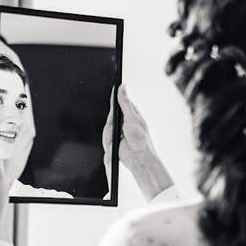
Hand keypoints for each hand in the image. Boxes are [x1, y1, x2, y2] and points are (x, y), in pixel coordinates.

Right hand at [102, 85, 173, 200]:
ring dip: (110, 133)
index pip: (120, 102)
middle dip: (111, 120)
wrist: (137, 158)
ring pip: (106, 127)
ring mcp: (117, 132)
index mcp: (131, 114)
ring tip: (120, 138)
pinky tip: (115, 144)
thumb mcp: (132, 117)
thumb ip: (124, 102)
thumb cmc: (140, 140)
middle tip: (119, 126)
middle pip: (110, 115)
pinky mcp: (111, 141)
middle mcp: (124, 122)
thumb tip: (122, 87)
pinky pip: (104, 137)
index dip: (114, 98)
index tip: (111, 90)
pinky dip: (108, 140)